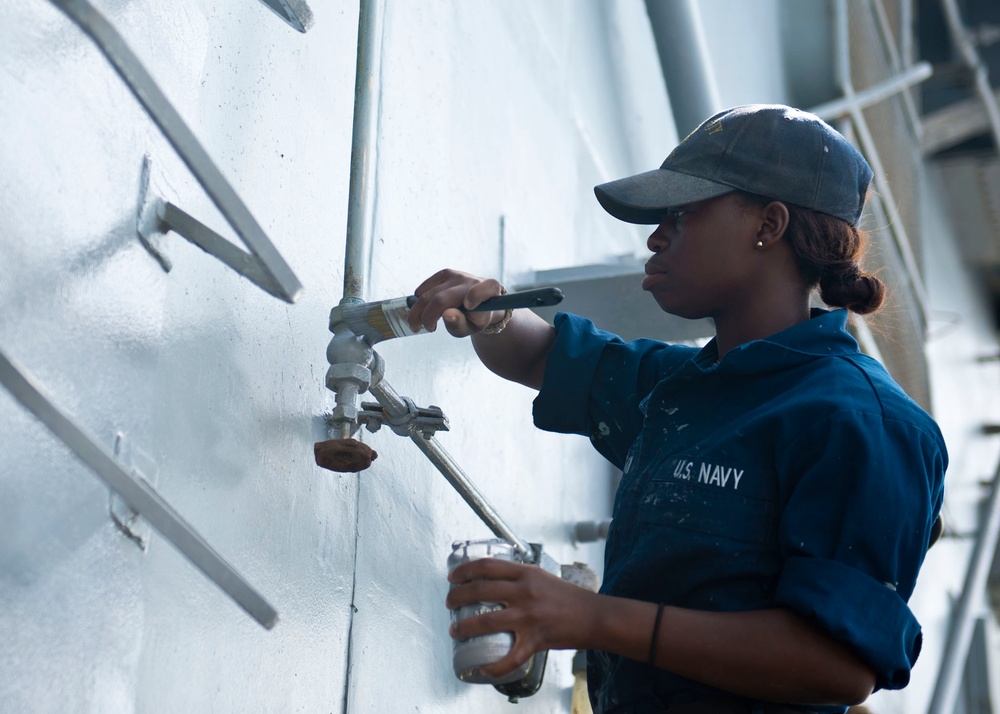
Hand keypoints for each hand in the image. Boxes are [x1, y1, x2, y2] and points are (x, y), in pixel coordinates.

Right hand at [407, 269, 506, 336]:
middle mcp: (473, 281)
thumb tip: (446, 314)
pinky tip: (423, 309)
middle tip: (419, 329)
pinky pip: (425, 288)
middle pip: (441, 299)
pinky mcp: (446, 273)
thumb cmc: (475, 318)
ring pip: (428, 294)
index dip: (476, 296)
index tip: (468, 306)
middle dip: (425, 317)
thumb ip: (460, 324)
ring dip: (418, 311)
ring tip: (420, 324)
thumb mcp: (471, 328)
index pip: (484, 290)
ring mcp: (458, 275)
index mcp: (488, 293)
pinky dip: (419, 301)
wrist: (478, 303)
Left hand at [445, 558, 598, 680]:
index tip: (453, 576)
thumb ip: (519, 577)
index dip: (465, 570)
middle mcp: (525, 592)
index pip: (487, 566)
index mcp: (525, 573)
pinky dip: (493, 666)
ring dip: (464, 627)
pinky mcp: (536, 640)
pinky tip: (481, 668)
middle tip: (449, 603)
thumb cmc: (567, 597)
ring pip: (486, 621)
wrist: (594, 616)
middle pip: (480, 590)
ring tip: (455, 630)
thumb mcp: (541, 577)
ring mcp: (529, 617)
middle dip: (457, 597)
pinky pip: (510, 658)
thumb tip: (494, 578)